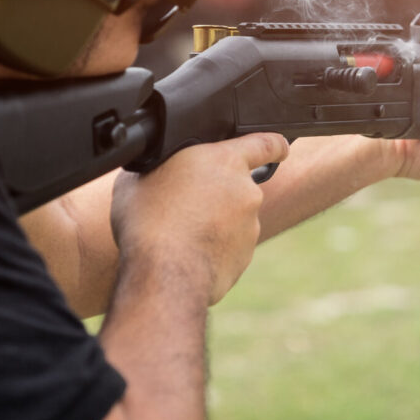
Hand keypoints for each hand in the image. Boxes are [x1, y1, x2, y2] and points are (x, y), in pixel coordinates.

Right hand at [110, 133, 287, 303]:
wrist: (163, 275)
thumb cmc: (148, 220)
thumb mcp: (139, 177)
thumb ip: (164, 166)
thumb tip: (162, 173)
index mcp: (226, 162)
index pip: (266, 143)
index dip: (274, 146)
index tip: (280, 150)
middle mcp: (246, 192)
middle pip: (237, 187)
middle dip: (216, 195)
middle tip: (183, 206)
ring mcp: (249, 227)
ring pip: (232, 220)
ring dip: (213, 224)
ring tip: (178, 234)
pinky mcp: (244, 258)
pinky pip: (228, 248)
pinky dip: (212, 250)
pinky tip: (185, 254)